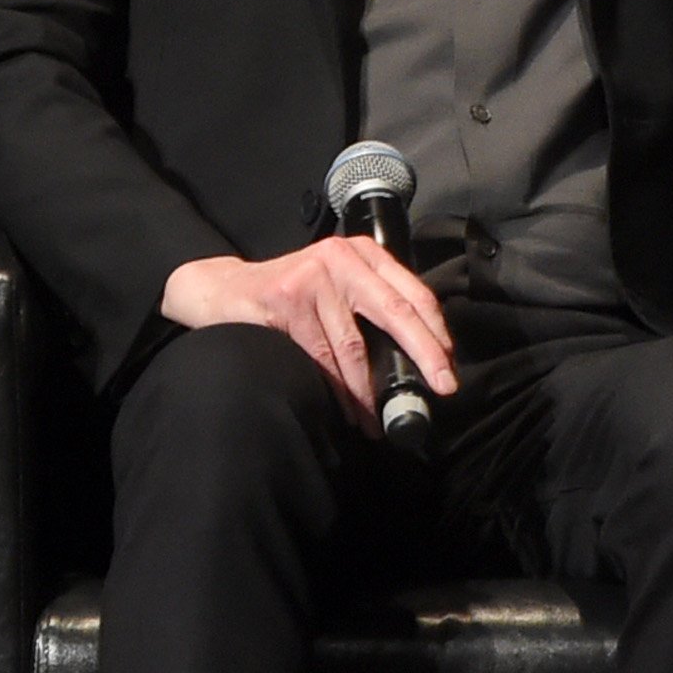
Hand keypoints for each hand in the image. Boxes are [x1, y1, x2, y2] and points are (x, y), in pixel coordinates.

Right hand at [159, 239, 458, 430]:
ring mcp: (313, 278)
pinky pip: (320, 355)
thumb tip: (420, 355)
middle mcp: (342, 259)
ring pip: (354, 345)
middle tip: (443, 386)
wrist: (222, 289)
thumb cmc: (290, 295)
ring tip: (378, 419)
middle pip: (396, 312)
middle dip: (424, 354)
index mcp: (364, 253)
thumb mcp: (337, 285)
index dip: (436, 332)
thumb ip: (372, 304)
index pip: (414, 293)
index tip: (450, 366)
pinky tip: (346, 409)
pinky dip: (336, 387)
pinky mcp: (285, 300)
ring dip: (369, 389)